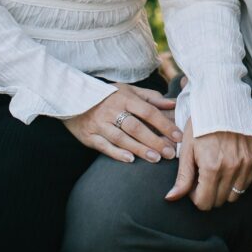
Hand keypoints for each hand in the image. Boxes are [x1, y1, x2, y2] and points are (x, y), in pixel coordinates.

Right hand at [63, 86, 181, 164]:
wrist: (72, 97)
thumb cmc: (107, 95)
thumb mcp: (128, 91)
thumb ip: (151, 98)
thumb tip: (173, 103)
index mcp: (123, 97)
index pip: (148, 111)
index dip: (164, 124)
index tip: (178, 136)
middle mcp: (111, 110)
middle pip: (136, 127)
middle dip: (155, 141)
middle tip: (171, 153)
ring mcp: (99, 123)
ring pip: (121, 138)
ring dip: (140, 149)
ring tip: (156, 158)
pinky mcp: (89, 135)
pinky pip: (104, 146)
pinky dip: (117, 153)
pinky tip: (130, 160)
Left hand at [166, 121, 251, 210]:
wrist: (224, 102)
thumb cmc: (201, 124)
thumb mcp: (188, 148)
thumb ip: (182, 177)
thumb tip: (171, 198)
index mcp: (211, 167)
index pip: (204, 203)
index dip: (195, 196)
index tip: (193, 182)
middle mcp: (231, 168)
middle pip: (218, 201)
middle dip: (208, 193)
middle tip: (203, 175)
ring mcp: (246, 164)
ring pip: (234, 196)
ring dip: (223, 189)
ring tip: (216, 171)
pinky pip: (246, 184)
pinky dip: (236, 181)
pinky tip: (228, 166)